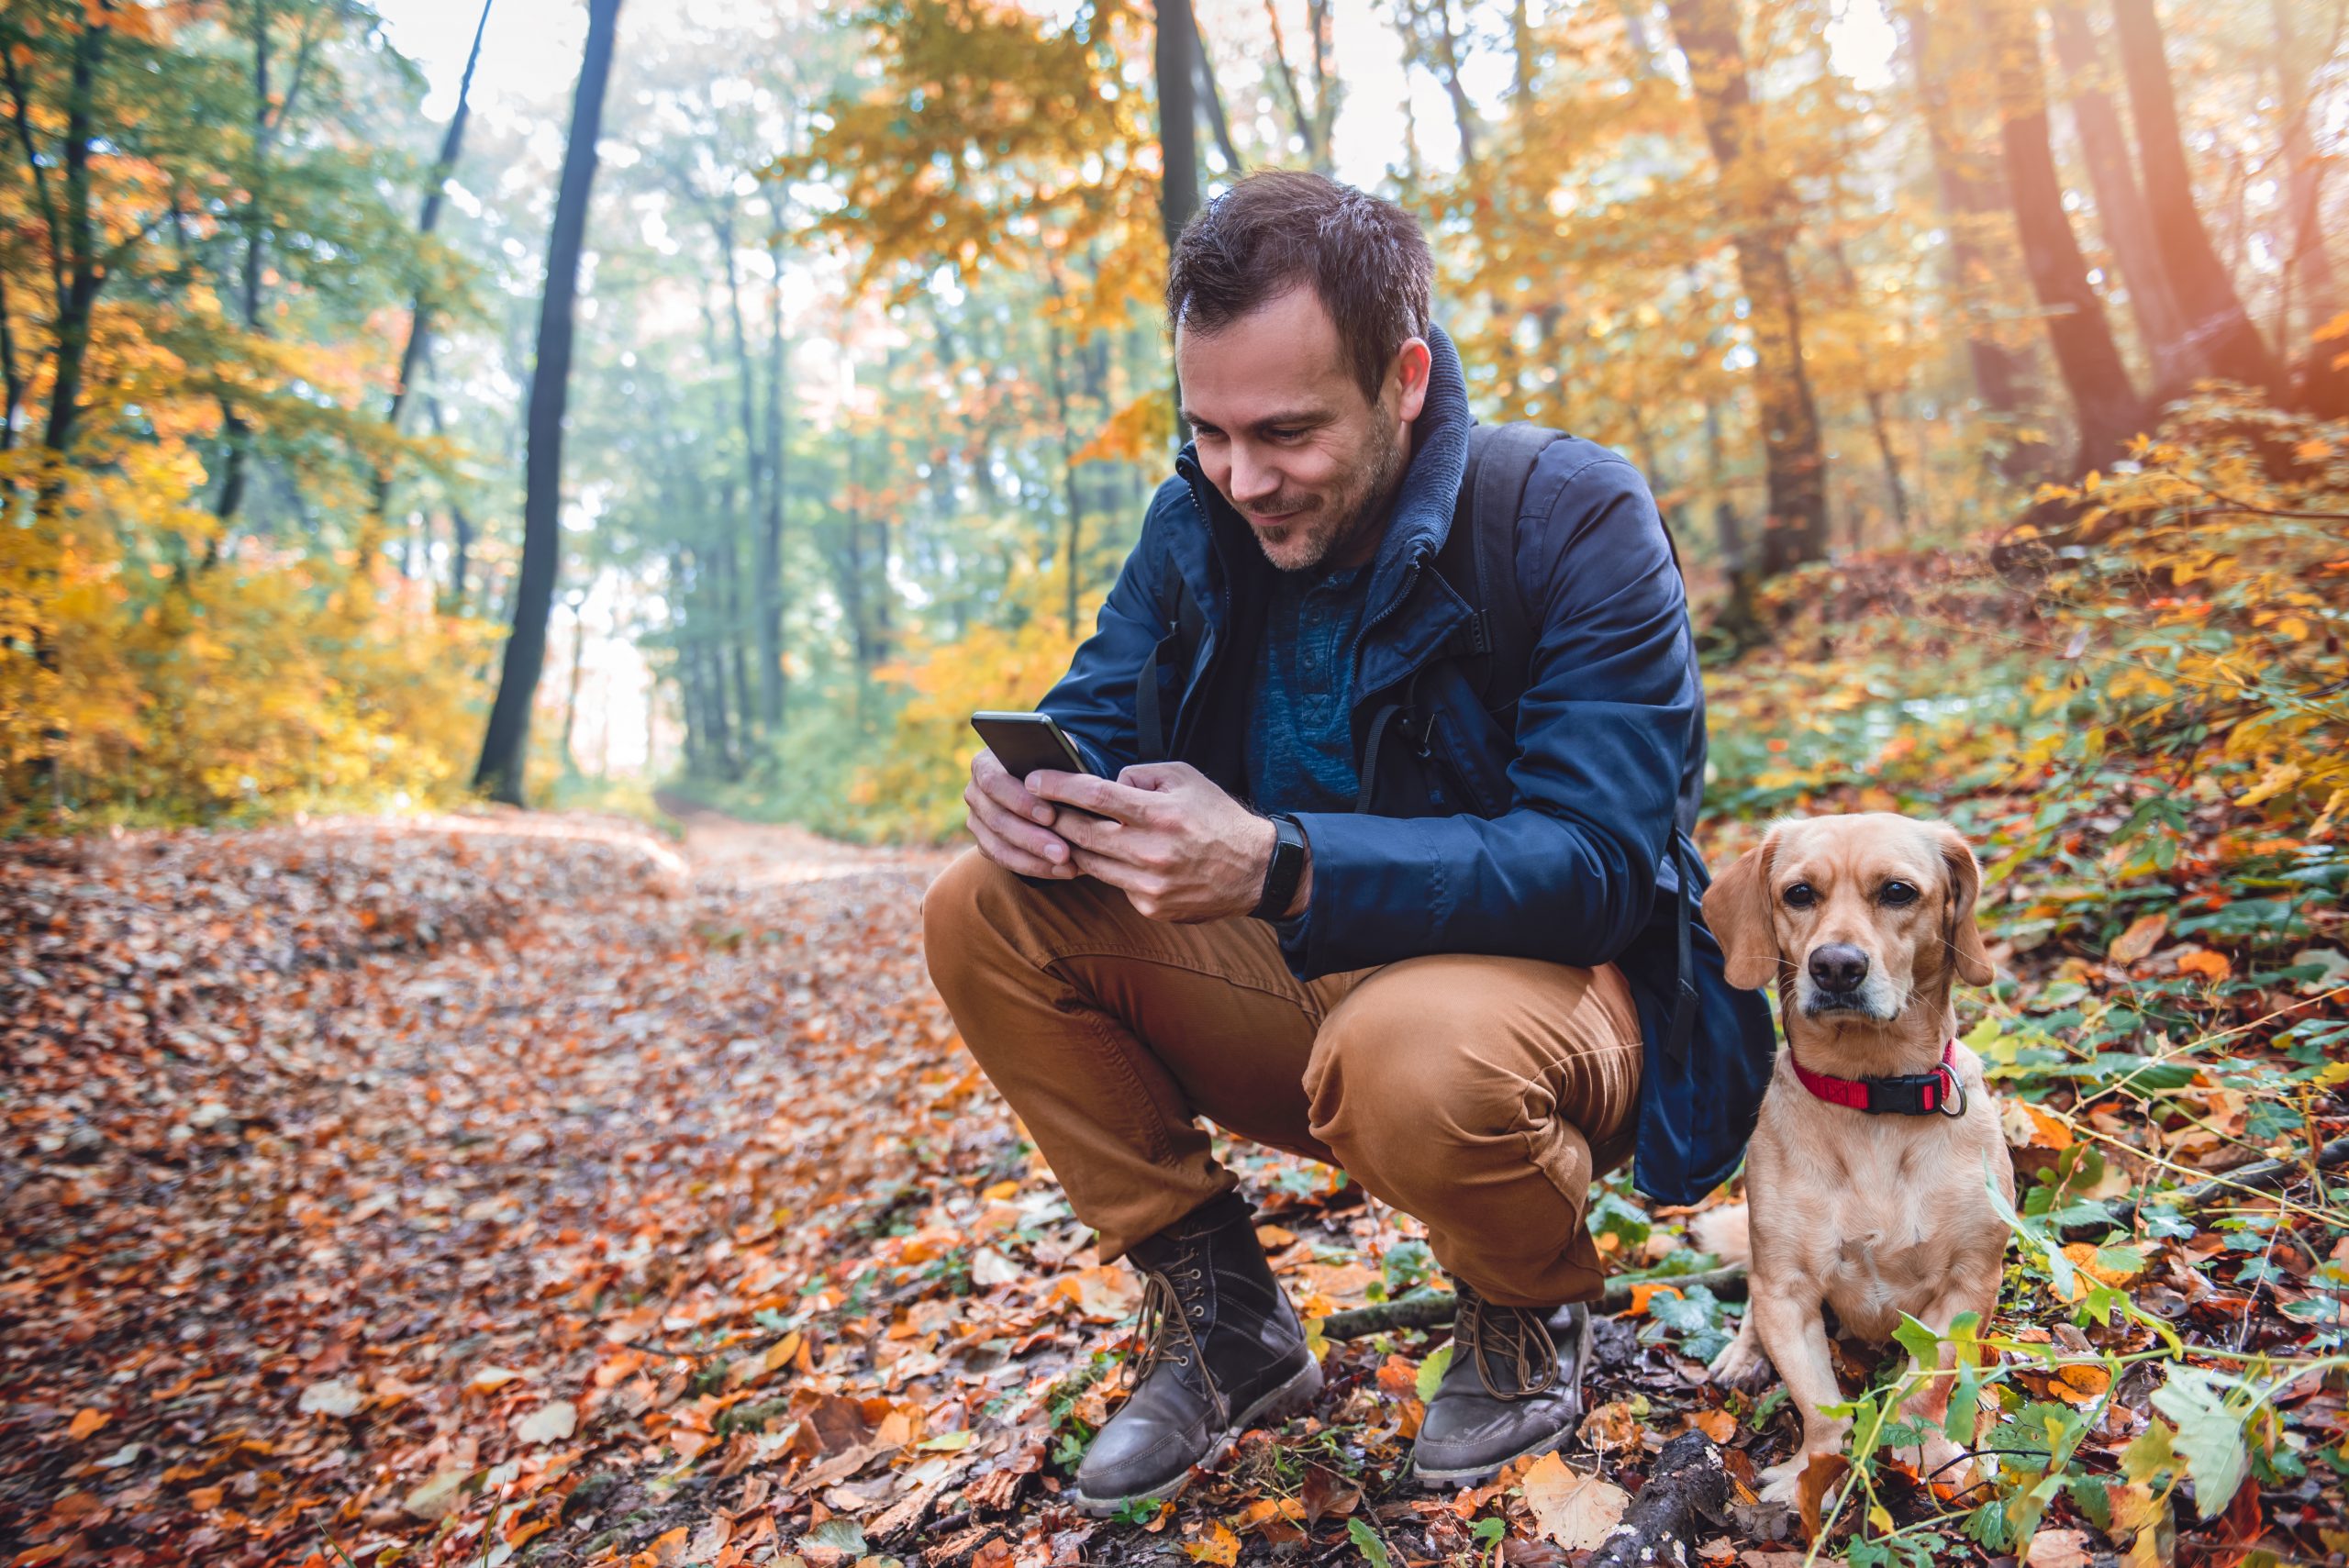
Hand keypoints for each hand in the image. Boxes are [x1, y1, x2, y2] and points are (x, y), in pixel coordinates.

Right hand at [963, 749, 1076, 878]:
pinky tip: (1060, 870)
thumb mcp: (1056, 755)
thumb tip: (1071, 782)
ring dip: (1035, 859)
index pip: (994, 782)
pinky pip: (1005, 860)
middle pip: (997, 820)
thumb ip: (1058, 765)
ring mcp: (977, 820)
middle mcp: (975, 792)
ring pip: (998, 846)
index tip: (1050, 816)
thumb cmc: (1054, 763)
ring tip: (1066, 864)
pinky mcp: (985, 842)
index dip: (1020, 801)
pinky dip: (1034, 867)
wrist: (1047, 781)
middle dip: (1032, 839)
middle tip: (1063, 852)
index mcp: (986, 763)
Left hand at [1028, 762, 1303, 922]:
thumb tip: (1107, 784)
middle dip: (1052, 818)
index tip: (1032, 779)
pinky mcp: (1151, 907)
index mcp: (1159, 814)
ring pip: (1090, 863)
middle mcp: (1151, 852)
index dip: (1057, 786)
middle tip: (1034, 807)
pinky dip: (1107, 868)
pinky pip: (1114, 884)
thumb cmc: (1216, 817)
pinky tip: (1109, 857)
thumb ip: (1140, 775)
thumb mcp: (1185, 778)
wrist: (1255, 871)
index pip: (1094, 796)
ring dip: (1072, 846)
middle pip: (1081, 833)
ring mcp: (1149, 885)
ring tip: (1061, 830)